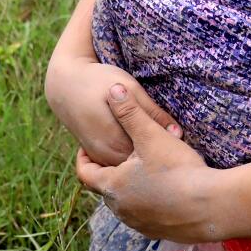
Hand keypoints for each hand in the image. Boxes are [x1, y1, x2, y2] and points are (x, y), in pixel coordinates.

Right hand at [63, 63, 179, 166]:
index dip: (172, 155)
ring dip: (146, 164)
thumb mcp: (132, 89)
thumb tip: (178, 133)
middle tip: (180, 154)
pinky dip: (133, 163)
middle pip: (143, 167)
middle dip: (161, 162)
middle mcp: (108, 154)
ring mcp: (100, 157)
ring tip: (163, 153)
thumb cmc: (100, 80)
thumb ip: (153, 112)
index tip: (185, 151)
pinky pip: (118, 167)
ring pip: (130, 170)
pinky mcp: (95, 155)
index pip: (154, 156)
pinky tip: (145, 152)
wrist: (64, 85)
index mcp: (119, 139)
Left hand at [74, 83, 221, 242]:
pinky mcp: (159, 232)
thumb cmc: (178, 170)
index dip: (83, 158)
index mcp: (112, 187)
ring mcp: (140, 224)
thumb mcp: (151, 136)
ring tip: (143, 170)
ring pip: (126, 204)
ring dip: (129, 188)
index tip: (88, 146)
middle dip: (110, 171)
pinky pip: (146, 215)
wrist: (211, 207)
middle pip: (105, 189)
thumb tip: (112, 90)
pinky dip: (148, 203)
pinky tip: (164, 190)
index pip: (85, 173)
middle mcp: (120, 210)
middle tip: (119, 155)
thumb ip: (130, 113)